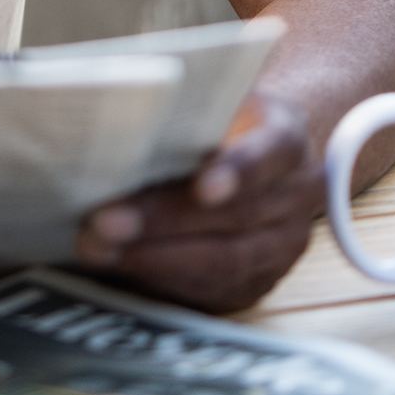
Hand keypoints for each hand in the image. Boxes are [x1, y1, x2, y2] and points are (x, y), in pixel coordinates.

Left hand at [73, 88, 321, 312]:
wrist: (253, 155)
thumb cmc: (217, 121)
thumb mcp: (211, 100)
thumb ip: (179, 109)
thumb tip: (113, 118)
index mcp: (287, 140)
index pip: (271, 154)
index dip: (240, 171)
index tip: (203, 186)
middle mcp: (295, 198)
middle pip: (235, 217)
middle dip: (164, 223)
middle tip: (103, 222)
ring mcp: (281, 248)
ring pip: (223, 263)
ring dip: (153, 259)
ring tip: (98, 249)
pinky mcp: (256, 284)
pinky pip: (210, 294)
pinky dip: (159, 282)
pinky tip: (116, 268)